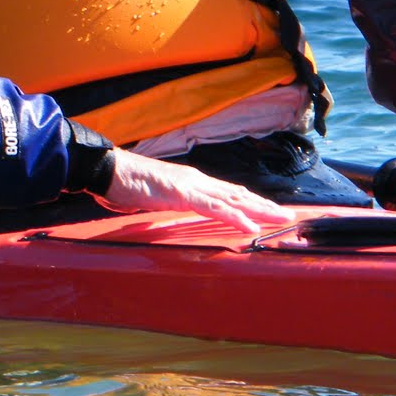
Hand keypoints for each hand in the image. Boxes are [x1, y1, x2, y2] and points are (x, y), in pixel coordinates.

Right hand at [96, 148, 290, 234]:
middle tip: (288, 216)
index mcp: (191, 182)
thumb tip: (171, 208)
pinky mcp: (182, 194)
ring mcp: (190, 186)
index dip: (250, 202)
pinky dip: (234, 218)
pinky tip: (250, 226)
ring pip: (233, 200)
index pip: (228, 194)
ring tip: (280, 219)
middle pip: (237, 195)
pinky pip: (213, 209)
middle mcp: (196, 181)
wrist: (108, 169)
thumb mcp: (154, 197)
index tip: (269, 211)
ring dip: (259, 210)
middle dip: (264, 206)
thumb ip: (168, 203)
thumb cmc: (125, 183)